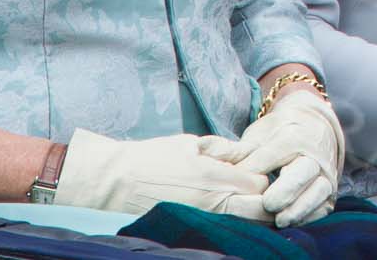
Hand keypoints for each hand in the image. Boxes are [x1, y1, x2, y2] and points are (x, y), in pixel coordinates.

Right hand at [52, 130, 271, 216]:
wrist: (114, 184)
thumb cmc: (151, 159)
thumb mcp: (190, 144)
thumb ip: (224, 149)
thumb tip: (249, 152)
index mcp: (216, 178)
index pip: (261, 184)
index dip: (262, 177)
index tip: (254, 172)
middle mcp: (214, 204)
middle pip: (260, 211)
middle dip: (263, 201)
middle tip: (254, 194)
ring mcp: (203, 222)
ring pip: (244, 226)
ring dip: (249, 216)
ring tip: (241, 205)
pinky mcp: (190, 232)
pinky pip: (222, 233)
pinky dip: (230, 226)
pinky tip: (223, 215)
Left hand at [205, 91, 343, 227]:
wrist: (315, 128)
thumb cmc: (280, 134)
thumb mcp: (259, 136)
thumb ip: (233, 149)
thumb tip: (201, 150)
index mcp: (292, 137)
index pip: (273, 156)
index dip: (254, 170)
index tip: (237, 182)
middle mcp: (313, 155)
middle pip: (302, 172)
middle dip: (286, 189)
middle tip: (268, 204)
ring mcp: (324, 173)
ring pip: (317, 191)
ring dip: (300, 207)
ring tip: (281, 220)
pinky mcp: (329, 190)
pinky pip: (323, 205)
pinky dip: (310, 215)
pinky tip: (294, 223)